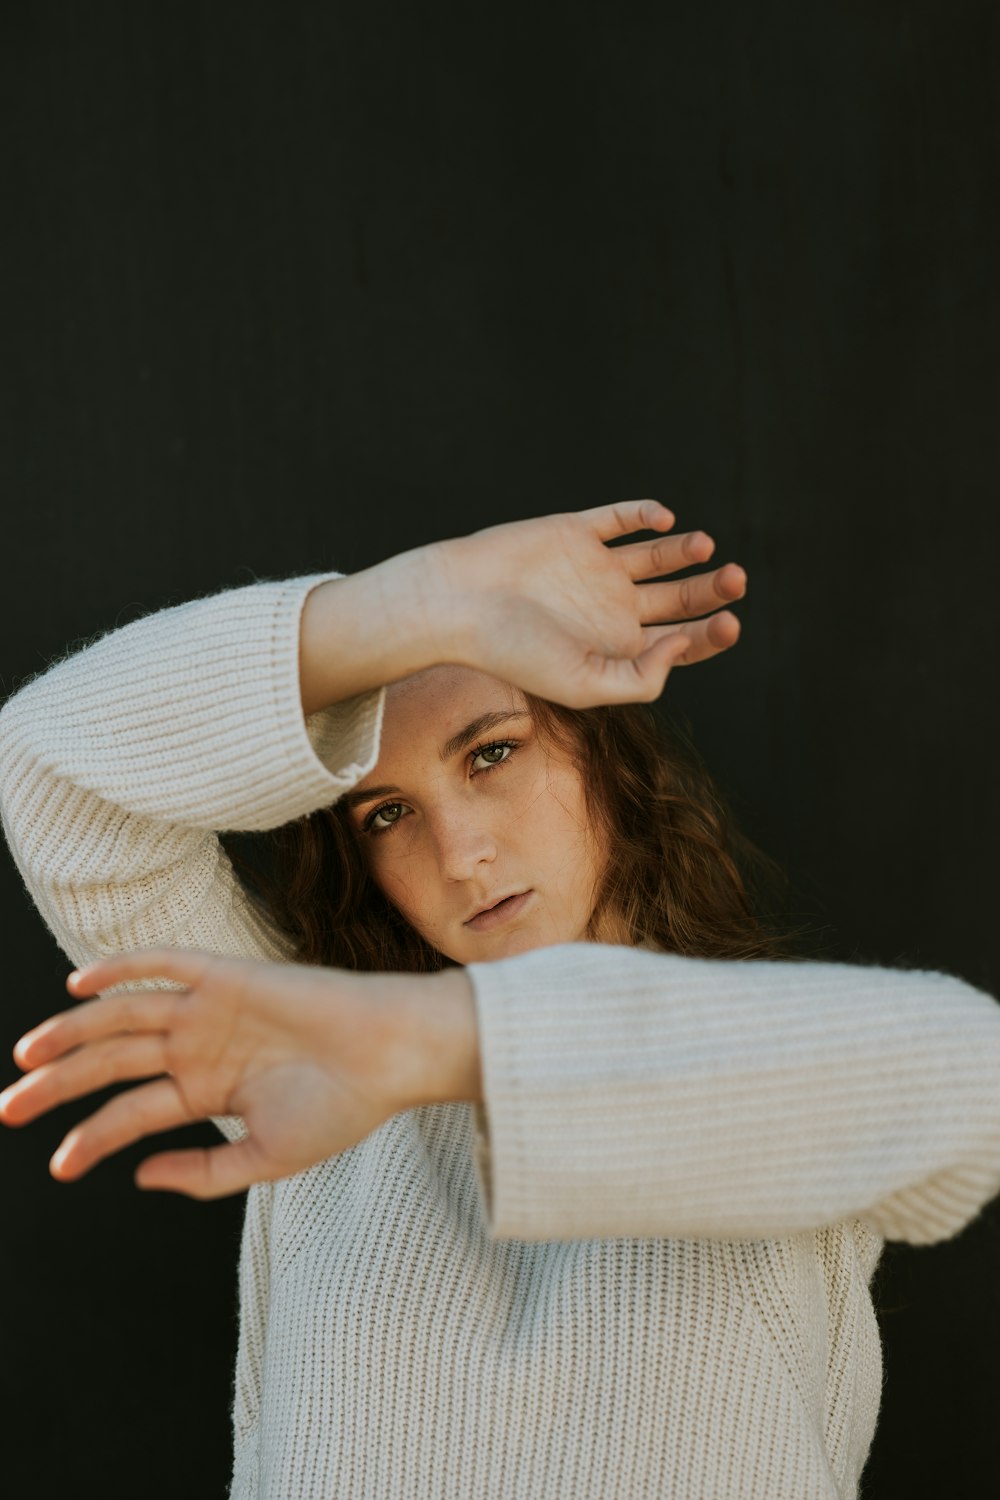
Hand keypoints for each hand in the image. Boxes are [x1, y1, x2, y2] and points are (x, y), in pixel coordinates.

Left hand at [0, 950, 479, 1198]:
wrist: (390, 1058)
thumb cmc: (342, 1109)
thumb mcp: (266, 1160)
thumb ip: (203, 1173)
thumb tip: (138, 1177)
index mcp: (207, 1090)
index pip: (131, 1112)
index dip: (90, 1138)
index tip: (57, 1166)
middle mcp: (199, 1046)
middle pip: (111, 1061)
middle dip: (56, 1085)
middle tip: (9, 1108)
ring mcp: (208, 1008)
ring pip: (123, 1016)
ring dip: (73, 1031)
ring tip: (27, 1055)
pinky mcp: (226, 974)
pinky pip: (164, 963)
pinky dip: (122, 967)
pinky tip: (79, 985)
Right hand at [428, 498, 745, 708]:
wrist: (458, 603)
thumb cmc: (513, 652)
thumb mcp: (582, 684)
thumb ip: (639, 678)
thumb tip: (685, 645)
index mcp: (617, 649)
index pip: (682, 643)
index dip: (712, 635)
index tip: (728, 623)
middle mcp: (613, 608)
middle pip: (681, 598)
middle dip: (712, 589)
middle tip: (735, 579)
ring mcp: (596, 568)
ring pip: (659, 556)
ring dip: (687, 551)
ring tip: (704, 548)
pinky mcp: (577, 531)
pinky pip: (621, 518)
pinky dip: (646, 515)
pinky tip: (664, 522)